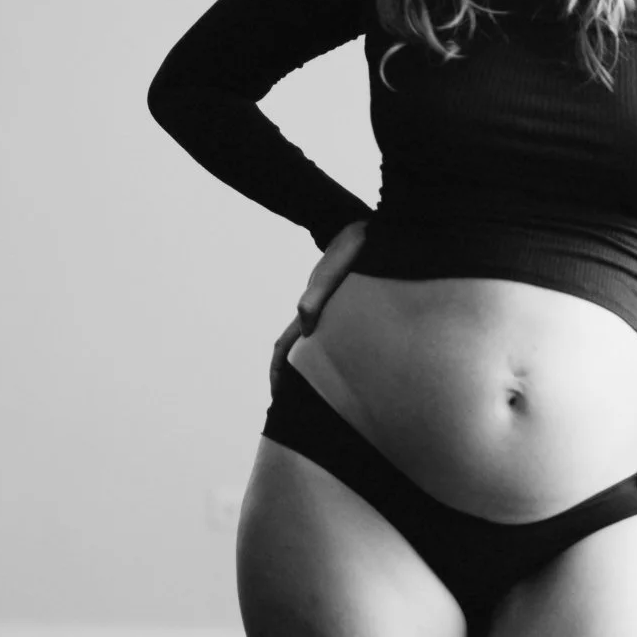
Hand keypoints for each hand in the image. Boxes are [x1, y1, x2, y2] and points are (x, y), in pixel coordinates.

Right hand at [270, 220, 367, 392]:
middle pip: (293, 352)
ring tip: (319, 396)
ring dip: (308, 370)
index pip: (283, 348)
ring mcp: (328, 312)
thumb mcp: (332, 272)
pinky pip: (331, 338)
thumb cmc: (348, 250)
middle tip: (294, 407)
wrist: (359, 229)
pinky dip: (329, 356)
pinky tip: (346, 367)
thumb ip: (317, 296)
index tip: (277, 396)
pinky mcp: (344, 308)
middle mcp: (314, 314)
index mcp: (307, 311)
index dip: (277, 372)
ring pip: (312, 347)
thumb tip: (305, 325)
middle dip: (290, 379)